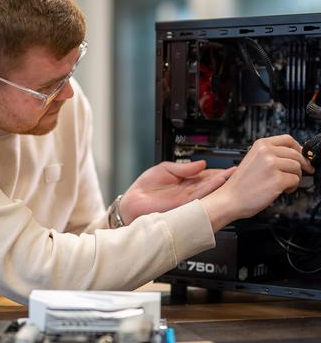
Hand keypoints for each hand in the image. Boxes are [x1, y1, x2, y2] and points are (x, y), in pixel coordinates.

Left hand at [120, 160, 235, 224]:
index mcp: (185, 182)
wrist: (132, 203)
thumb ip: (184, 168)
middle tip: (238, 172)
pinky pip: (199, 197)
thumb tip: (201, 163)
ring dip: (220, 183)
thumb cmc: (145, 188)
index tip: (230, 167)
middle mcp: (189, 192)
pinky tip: (217, 182)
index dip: (218, 171)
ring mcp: (187, 200)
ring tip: (231, 175)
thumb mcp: (165, 169)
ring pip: (208, 191)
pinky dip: (208, 190)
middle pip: (210, 184)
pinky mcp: (183, 206)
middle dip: (224, 178)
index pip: (206, 176)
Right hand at [200, 134, 314, 230]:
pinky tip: (281, 190)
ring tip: (284, 184)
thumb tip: (292, 155)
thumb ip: (270, 154)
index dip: (298, 148)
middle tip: (300, 173)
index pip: (288, 139)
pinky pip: (296, 180)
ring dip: (294, 177)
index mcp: (260, 145)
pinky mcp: (278, 179)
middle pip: (296, 154)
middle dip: (300, 165)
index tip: (301, 155)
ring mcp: (272, 165)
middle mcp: (266, 152)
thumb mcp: (253, 160)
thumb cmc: (240, 184)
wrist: (230, 198)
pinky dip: (291, 187)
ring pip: (298, 167)